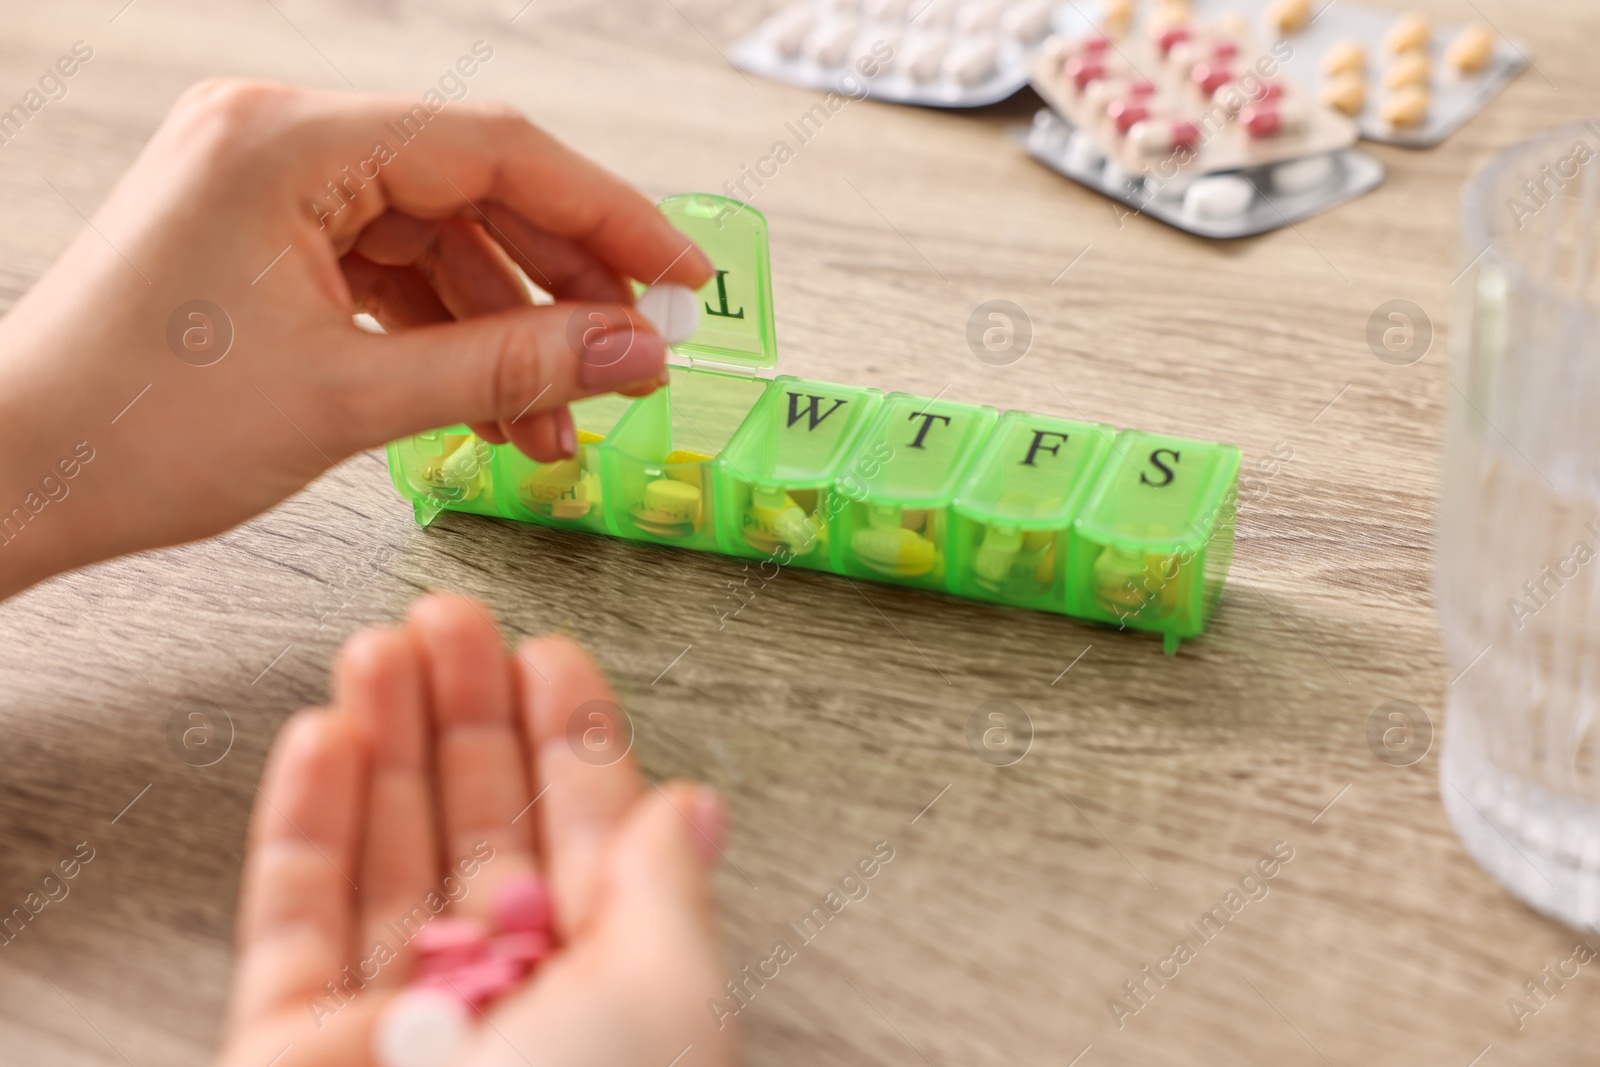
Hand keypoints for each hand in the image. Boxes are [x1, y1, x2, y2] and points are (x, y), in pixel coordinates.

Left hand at [0, 78, 711, 597]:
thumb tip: (633, 353)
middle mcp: (279, 141)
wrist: (17, 478)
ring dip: (509, 331)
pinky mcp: (266, 240)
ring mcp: (271, 189)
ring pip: (440, 241)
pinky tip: (495, 407)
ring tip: (560, 422)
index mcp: (288, 142)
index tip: (682, 274)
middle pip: (475, 192)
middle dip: (562, 288)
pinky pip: (391, 273)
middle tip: (631, 361)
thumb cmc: (138, 431)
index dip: (608, 216)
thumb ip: (511, 367)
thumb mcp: (352, 399)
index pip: (496, 151)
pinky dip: (448, 337)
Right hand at [215, 593, 734, 1066]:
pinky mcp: (292, 1045)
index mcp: (603, 982)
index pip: (585, 832)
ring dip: (384, 740)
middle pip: (478, 826)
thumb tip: (697, 800)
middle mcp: (501, 996)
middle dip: (467, 716)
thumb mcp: (667, 997)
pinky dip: (305, 820)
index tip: (553, 652)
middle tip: (455, 617)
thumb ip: (668, 888)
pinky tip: (327, 734)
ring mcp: (393, 1019)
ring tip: (386, 643)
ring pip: (386, 851)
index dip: (570, 737)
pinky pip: (296, 916)